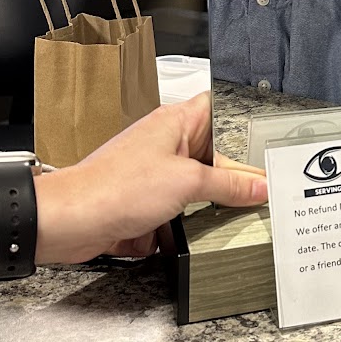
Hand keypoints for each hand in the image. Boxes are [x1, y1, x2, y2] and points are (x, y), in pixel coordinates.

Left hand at [32, 94, 267, 264]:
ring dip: (216, 201)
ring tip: (246, 211)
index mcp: (175, 122)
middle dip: (237, 171)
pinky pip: (182, 210)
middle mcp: (165, 144)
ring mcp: (156, 174)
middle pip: (214, 152)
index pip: (218, 107)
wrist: (69, 222)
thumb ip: (229, 184)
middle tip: (268, 185)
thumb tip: (259, 186)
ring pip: (200, 185)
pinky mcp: (147, 203)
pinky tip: (213, 233)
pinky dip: (195, 222)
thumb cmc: (114, 188)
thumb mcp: (188, 182)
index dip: (244, 120)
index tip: (271, 140)